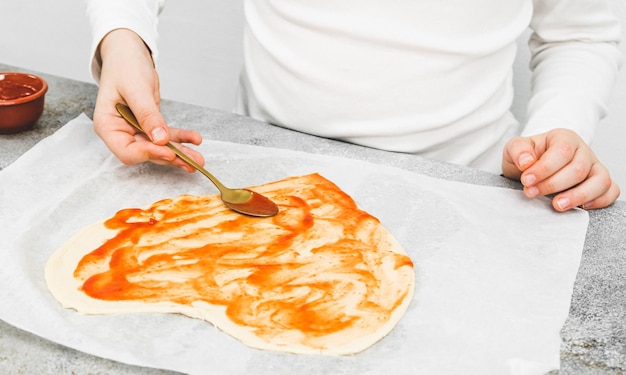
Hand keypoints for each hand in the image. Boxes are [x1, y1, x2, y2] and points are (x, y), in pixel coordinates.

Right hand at [93, 28, 203, 171]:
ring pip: (159, 148)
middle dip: (170, 157)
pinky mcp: (149, 126)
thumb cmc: (124, 67)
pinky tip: (195, 139)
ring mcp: (135, 130)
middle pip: (146, 153)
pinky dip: (181, 138)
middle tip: (193, 162)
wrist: (128, 54)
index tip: (168, 151)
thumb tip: (160, 139)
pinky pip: (166, 136)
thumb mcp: (136, 89)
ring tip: (198, 157)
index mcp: (108, 125)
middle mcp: (121, 132)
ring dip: (179, 152)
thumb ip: (147, 115)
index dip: (148, 154)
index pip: (127, 151)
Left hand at [502, 128, 619, 210]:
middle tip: (531, 193)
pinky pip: (611, 191)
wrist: (531, 170)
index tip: (527, 180)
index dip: (545, 168)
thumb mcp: (514, 150)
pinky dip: (600, 200)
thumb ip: (518, 150)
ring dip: (578, 196)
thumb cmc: (526, 159)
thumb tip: (527, 162)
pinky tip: (581, 208)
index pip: (563, 151)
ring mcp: (595, 167)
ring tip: (557, 205)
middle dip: (553, 184)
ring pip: (600, 181)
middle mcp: (583, 151)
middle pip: (578, 169)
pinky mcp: (600, 183)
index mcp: (564, 138)